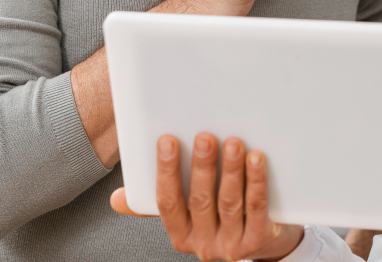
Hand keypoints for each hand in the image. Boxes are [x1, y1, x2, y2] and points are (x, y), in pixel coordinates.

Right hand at [111, 134, 303, 261]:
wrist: (264, 241)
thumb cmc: (218, 218)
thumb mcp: (187, 214)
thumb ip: (157, 202)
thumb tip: (117, 198)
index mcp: (180, 234)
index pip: (167, 202)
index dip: (166, 171)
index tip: (167, 140)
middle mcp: (203, 244)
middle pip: (200, 201)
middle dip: (202, 167)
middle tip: (205, 137)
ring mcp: (231, 245)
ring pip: (229, 203)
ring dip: (231, 170)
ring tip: (233, 142)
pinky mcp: (258, 240)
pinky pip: (257, 208)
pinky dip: (256, 181)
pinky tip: (256, 159)